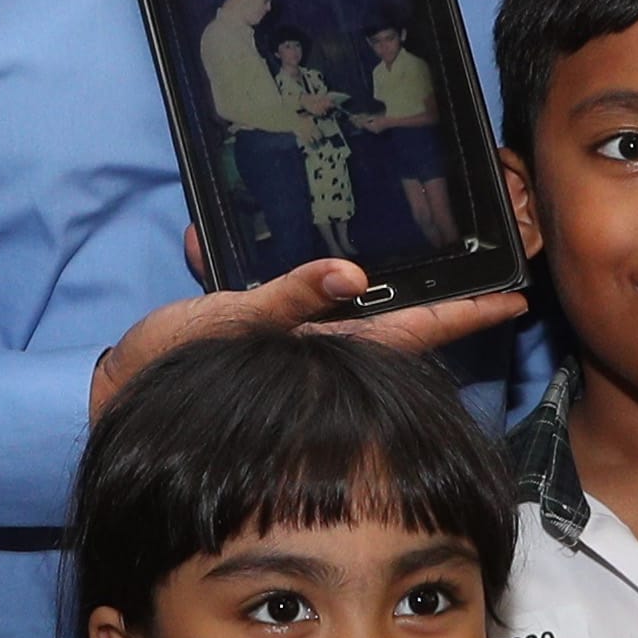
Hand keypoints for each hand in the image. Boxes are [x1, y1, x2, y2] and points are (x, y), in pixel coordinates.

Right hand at [93, 252, 524, 418]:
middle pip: (397, 312)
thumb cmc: (177, 368)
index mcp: (329, 346)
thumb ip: (292, 298)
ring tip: (435, 254)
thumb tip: (353, 271)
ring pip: (354, 302)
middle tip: (494, 266)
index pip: (415, 326)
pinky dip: (311, 271)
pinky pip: (299, 289)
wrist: (122, 390)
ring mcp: (294, 333)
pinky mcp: (262, 319)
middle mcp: (320, 340)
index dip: (466, 314)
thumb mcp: (233, 323)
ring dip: (389, 280)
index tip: (516, 299)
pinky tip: (317, 248)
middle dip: (444, 291)